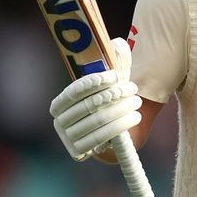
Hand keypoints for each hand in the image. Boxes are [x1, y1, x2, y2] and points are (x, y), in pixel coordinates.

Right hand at [50, 38, 142, 160]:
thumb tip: (118, 44)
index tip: (118, 75)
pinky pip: (102, 139)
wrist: (108, 136)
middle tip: (134, 90)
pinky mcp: (79, 152)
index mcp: (60, 103)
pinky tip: (134, 118)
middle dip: (115, 95)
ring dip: (122, 111)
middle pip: (90, 105)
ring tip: (137, 103)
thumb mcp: (108, 85)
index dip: (96, 81)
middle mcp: (59, 121)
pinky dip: (120, 127)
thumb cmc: (107, 105)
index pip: (75, 89)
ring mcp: (68, 139)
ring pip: (98, 121)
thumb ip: (113, 63)